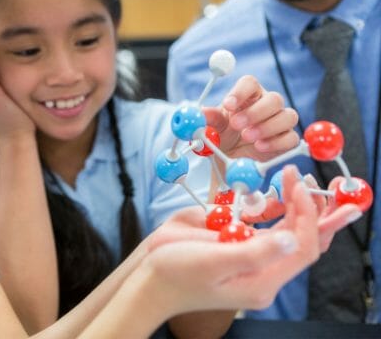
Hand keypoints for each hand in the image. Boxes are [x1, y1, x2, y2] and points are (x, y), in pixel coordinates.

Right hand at [144, 166, 319, 314]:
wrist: (149, 279)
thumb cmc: (174, 271)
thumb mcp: (211, 261)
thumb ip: (252, 252)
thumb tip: (289, 239)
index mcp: (260, 282)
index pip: (301, 248)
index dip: (305, 215)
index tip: (296, 185)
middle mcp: (262, 274)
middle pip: (302, 241)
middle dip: (309, 208)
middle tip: (303, 177)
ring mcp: (252, 262)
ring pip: (288, 234)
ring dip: (295, 206)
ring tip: (292, 178)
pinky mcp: (240, 251)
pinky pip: (268, 230)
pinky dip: (275, 211)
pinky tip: (274, 194)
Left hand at [203, 75, 298, 161]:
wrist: (230, 160)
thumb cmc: (223, 136)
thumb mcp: (214, 127)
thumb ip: (210, 118)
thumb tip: (200, 112)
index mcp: (248, 95)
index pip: (250, 83)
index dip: (241, 92)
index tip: (228, 105)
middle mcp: (267, 105)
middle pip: (273, 99)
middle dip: (255, 112)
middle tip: (237, 124)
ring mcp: (280, 121)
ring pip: (288, 116)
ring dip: (267, 127)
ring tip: (247, 137)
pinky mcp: (287, 140)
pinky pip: (291, 138)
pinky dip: (276, 142)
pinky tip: (259, 147)